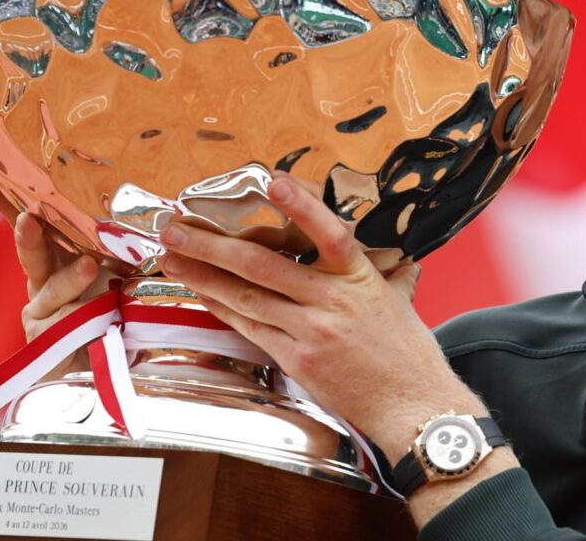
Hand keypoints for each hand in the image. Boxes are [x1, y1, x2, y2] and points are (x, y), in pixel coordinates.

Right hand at [0, 172, 116, 373]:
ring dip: (70, 278)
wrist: (107, 360)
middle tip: (28, 220)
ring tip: (89, 267)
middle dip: (28, 236)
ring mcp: (41, 308)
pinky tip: (97, 314)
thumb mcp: (122, 269)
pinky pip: (66, 323)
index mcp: (58, 256)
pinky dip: (81, 317)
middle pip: (33, 253)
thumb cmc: (115, 306)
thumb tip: (142, 212)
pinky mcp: (45, 338)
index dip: (9, 200)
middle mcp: (43, 278)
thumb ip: (120, 246)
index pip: (35, 223)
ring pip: (53, 289)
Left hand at [155, 172, 484, 452]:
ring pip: (247, 297)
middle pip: (264, 267)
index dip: (302, 207)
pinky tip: (204, 294)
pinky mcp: (298, 360)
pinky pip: (252, 329)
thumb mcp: (400, 302)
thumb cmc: (408, 355)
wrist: (411, 404)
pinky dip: (225, 309)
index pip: (330, 234)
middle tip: (177, 227)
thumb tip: (400, 262)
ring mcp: (311, 332)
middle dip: (213, 245)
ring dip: (204, 276)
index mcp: (361, 278)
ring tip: (174, 258)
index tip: (272, 182)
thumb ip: (390, 277)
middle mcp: (332, 302)